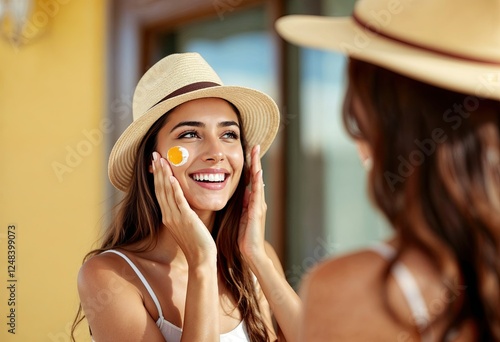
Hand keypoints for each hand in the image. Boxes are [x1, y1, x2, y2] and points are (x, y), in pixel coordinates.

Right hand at [152, 152, 215, 264]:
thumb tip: (185, 203)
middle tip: (154, 154)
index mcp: (168, 217)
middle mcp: (168, 216)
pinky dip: (174, 189)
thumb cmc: (197, 243)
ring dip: (164, 174)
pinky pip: (179, 202)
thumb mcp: (187, 224)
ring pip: (167, 192)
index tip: (157, 162)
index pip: (160, 192)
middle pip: (160, 189)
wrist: (201, 259)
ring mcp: (176, 218)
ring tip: (161, 159)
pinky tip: (172, 178)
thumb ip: (184, 212)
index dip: (158, 176)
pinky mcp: (186, 219)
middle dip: (158, 170)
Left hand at [238, 145, 267, 266]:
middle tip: (255, 145)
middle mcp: (257, 201)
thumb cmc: (243, 237)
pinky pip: (257, 193)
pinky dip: (257, 182)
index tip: (247, 152)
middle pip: (256, 177)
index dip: (249, 166)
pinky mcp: (257, 212)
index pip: (249, 180)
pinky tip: (257, 172)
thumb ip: (242, 204)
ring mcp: (258, 205)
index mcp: (251, 202)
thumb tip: (243, 191)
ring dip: (257, 166)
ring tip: (256, 152)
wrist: (250, 254)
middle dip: (255, 161)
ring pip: (257, 181)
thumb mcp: (240, 217)